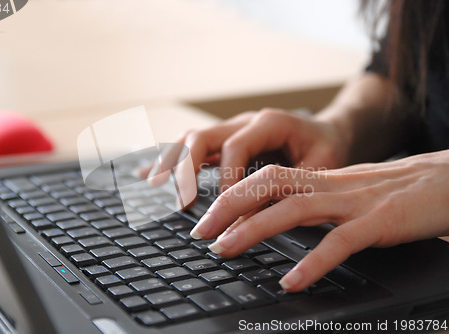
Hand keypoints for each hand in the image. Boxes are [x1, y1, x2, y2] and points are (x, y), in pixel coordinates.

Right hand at [141, 108, 348, 196]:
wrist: (328, 131)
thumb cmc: (325, 149)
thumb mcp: (320, 168)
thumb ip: (287, 189)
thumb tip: (251, 219)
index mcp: (269, 122)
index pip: (235, 147)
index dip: (226, 178)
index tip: (224, 208)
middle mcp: (245, 122)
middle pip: (203, 137)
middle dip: (187, 169)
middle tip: (183, 203)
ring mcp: (231, 128)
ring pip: (191, 138)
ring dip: (172, 161)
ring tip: (153, 183)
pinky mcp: (224, 140)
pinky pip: (192, 146)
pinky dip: (171, 159)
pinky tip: (149, 172)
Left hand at [190, 150, 448, 291]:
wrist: (445, 179)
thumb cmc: (396, 191)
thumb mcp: (347, 192)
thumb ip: (315, 201)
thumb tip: (280, 216)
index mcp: (321, 179)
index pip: (266, 178)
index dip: (232, 193)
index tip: (207, 216)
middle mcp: (330, 185)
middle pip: (268, 186)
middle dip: (228, 207)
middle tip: (200, 232)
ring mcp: (353, 202)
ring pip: (292, 209)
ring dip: (253, 229)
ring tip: (225, 250)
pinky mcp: (379, 222)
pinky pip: (339, 242)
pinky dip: (312, 262)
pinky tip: (292, 281)